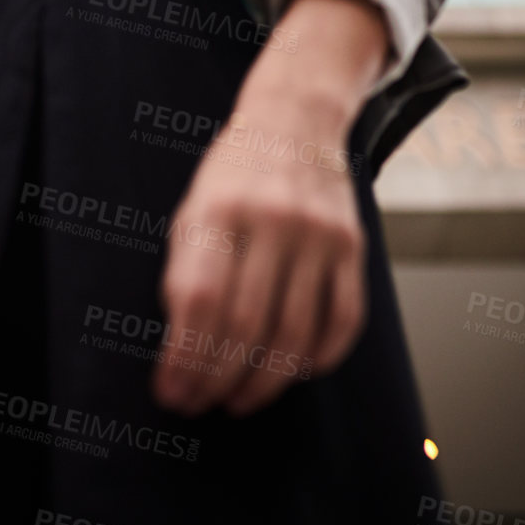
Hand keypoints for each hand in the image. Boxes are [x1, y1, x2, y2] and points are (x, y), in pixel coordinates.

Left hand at [152, 91, 366, 417]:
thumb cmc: (234, 174)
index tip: (171, 392)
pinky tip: (292, 373)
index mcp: (218, 209)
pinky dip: (318, 360)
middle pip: (245, 326)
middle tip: (201, 404)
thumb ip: (185, 274)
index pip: (198, 302)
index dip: (183, 358)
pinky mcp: (353, 245)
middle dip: (217, 379)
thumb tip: (181, 355)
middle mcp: (271, 219)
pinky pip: (343, 321)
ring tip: (240, 399)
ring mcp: (318, 233)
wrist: (295, 119)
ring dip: (264, 383)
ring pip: (294, 335)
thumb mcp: (193, 210)